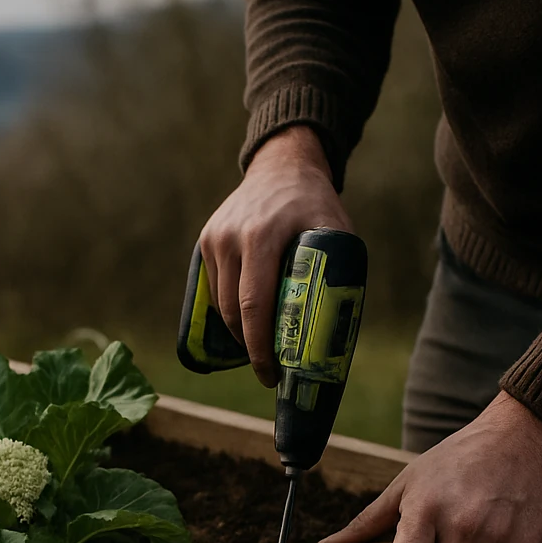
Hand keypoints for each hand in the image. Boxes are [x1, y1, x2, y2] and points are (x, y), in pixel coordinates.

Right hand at [199, 125, 352, 386]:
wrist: (282, 167)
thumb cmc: (315, 205)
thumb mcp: (336, 231)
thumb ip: (336, 273)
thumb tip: (335, 333)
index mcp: (262, 236)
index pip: (253, 305)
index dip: (260, 347)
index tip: (270, 374)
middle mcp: (230, 237)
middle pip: (232, 311)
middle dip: (249, 347)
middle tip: (269, 369)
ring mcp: (213, 239)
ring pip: (220, 303)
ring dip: (238, 332)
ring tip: (261, 346)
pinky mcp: (205, 242)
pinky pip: (215, 288)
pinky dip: (230, 310)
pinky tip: (249, 321)